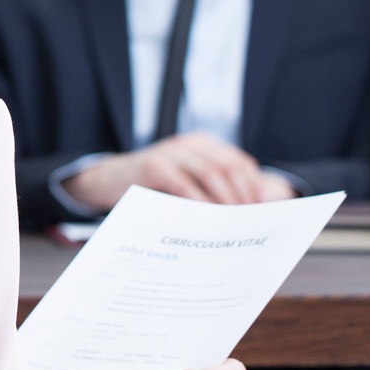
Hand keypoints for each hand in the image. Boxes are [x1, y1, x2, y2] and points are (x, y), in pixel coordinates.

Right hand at [65, 134, 280, 208]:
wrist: (107, 181)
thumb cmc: (154, 188)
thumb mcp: (187, 185)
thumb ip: (219, 191)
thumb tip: (262, 204)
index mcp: (203, 145)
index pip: (240, 163)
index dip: (254, 187)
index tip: (262, 214)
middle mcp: (189, 144)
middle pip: (229, 167)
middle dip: (243, 196)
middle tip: (248, 224)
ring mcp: (171, 152)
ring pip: (211, 172)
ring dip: (225, 201)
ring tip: (231, 225)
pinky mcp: (153, 165)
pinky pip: (183, 184)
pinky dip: (198, 203)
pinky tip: (204, 222)